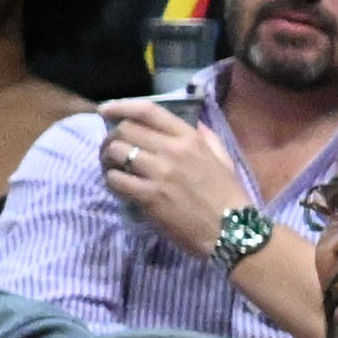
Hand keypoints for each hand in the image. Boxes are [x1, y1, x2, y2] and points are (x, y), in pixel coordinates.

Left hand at [92, 101, 246, 257]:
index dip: (121, 106)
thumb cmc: (228, 196)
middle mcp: (172, 150)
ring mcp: (159, 172)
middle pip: (125, 130)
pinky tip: (118, 186)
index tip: (104, 111)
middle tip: (110, 150)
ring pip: (116, 152)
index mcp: (190, 138)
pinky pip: (116, 179)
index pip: (148, 111)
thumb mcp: (223, 159)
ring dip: (107, 159)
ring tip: (111, 168)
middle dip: (111, 137)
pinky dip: (111, 180)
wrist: (232, 231)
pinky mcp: (149, 196)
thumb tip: (192, 121)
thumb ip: (206, 137)